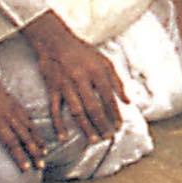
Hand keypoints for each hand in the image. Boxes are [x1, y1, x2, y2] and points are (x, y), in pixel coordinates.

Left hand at [0, 65, 44, 172]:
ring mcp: (11, 105)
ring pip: (28, 125)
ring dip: (37, 140)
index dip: (20, 156)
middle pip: (24, 136)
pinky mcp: (11, 100)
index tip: (27, 169)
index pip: (11, 142)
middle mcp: (7, 113)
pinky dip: (33, 126)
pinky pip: (26, 115)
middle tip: (41, 165)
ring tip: (44, 152)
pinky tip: (35, 132)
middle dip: (34, 152)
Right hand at [23, 11, 126, 144]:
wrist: (56, 42)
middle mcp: (81, 79)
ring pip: (77, 111)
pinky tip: (63, 137)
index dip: (114, 114)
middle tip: (108, 136)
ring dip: (86, 127)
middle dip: (102, 124)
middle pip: (93, 107)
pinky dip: (58, 124)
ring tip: (94, 140)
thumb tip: (128, 102)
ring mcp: (65, 85)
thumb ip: (118, 81)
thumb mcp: (104, 61)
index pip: (108, 97)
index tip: (119, 127)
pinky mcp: (53, 89)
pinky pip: (55, 110)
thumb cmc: (83, 52)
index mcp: (96, 72)